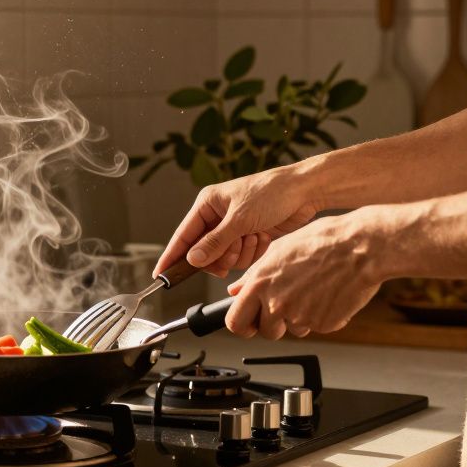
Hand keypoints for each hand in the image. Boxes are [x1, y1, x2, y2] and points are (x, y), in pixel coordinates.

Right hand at [154, 163, 323, 278]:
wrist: (306, 192)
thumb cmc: (272, 193)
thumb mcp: (240, 219)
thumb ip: (215, 242)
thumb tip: (193, 260)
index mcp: (208, 204)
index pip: (183, 235)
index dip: (172, 256)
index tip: (160, 275)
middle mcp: (218, 217)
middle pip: (205, 252)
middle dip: (222, 254)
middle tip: (235, 247)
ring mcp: (234, 228)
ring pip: (225, 258)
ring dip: (241, 252)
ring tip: (255, 235)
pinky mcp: (250, 237)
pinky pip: (243, 258)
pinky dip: (254, 251)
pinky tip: (264, 236)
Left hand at [224, 209, 389, 338]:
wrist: (360, 247)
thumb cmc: (322, 242)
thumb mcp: (278, 250)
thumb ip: (252, 275)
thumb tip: (234, 290)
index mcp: (260, 284)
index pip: (235, 322)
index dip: (242, 325)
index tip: (250, 323)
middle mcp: (276, 303)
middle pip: (266, 332)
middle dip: (274, 326)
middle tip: (287, 309)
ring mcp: (300, 316)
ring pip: (294, 329)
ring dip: (302, 318)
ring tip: (314, 290)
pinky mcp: (324, 324)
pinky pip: (318, 326)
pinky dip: (323, 316)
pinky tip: (330, 293)